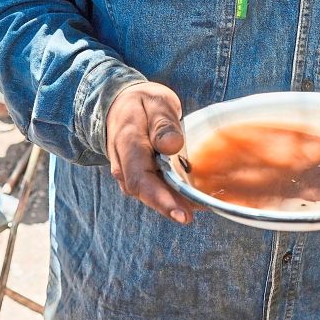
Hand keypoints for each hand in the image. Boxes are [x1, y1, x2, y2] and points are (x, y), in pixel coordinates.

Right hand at [105, 82, 196, 224]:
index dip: (161, 200)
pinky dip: (171, 195)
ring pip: (149, 194)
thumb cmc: (143, 103)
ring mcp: (128, 173)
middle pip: (144, 192)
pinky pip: (152, 189)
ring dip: (172, 203)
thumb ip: (163, 124)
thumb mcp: (156, 103)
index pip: (140, 178)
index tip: (182, 213)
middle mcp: (123, 164)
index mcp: (127, 143)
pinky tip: (192, 198)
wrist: (120, 105)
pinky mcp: (137, 176)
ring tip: (199, 207)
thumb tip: (172, 146)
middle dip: (170, 207)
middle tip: (194, 216)